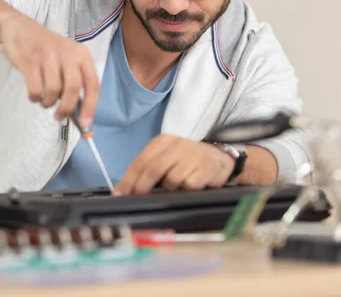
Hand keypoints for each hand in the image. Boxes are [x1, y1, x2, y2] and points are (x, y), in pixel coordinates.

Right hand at [0, 14, 98, 127]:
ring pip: (54, 90)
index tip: (85, 123)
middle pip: (73, 88)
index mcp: (82, 55)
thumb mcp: (65, 61)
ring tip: (45, 102)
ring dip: (48, 103)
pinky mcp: (30, 60)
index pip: (92, 83)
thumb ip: (73, 83)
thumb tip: (78, 114)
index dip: (91, 106)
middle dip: (67, 107)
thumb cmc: (47, 51)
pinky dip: (35, 98)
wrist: (19, 29)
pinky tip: (34, 95)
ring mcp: (48, 56)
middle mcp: (68, 53)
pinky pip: (36, 88)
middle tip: (59, 117)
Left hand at [116, 134, 234, 194]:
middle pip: (153, 169)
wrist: (221, 156)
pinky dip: (185, 191)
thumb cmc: (188, 159)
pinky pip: (188, 186)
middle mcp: (177, 145)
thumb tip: (126, 189)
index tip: (120, 193)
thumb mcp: (168, 156)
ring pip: (171, 180)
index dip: (129, 178)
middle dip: (141, 187)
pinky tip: (190, 187)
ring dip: (168, 190)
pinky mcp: (205, 168)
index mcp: (163, 140)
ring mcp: (192, 156)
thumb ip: (149, 167)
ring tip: (174, 188)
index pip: (141, 160)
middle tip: (136, 200)